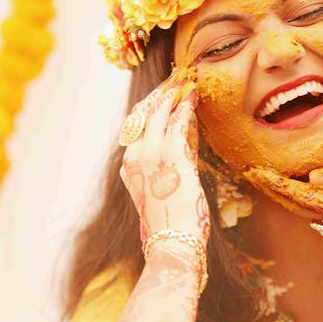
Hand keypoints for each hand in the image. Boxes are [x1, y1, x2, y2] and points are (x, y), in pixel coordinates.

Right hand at [119, 72, 209, 248]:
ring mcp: (150, 155)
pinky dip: (185, 107)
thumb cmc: (171, 224)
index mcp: (129, 167)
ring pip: (159, 113)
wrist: (171, 243)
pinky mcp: (171, 155)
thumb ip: (166, 167)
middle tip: (174, 78)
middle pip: (144, 114)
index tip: (161, 93)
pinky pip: (177, 122)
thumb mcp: (160, 192)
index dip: (150, 107)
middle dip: (160, 94)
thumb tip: (182, 142)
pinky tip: (193, 97)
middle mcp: (134, 157)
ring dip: (173, 94)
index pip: (136, 126)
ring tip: (184, 82)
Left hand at [245, 162, 322, 240]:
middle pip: (303, 205)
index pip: (303, 198)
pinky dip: (313, 191)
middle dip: (277, 189)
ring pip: (315, 204)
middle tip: (252, 172)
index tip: (253, 171)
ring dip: (292, 191)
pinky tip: (309, 182)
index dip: (277, 185)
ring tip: (272, 176)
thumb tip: (313, 178)